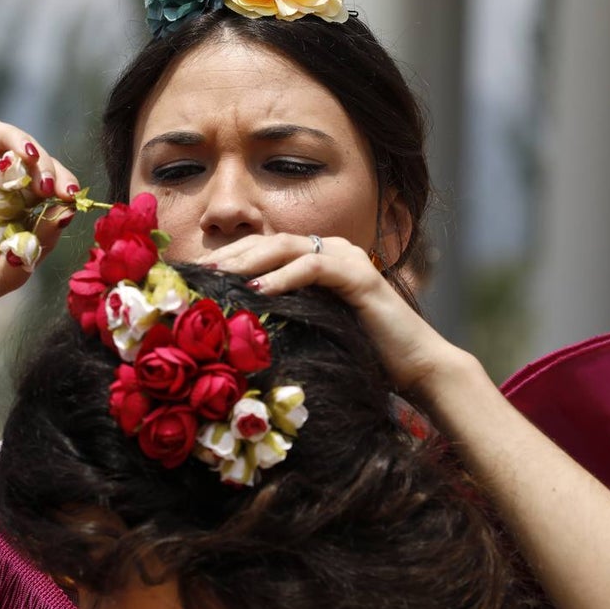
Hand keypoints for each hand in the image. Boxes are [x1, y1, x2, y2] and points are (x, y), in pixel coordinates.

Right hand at [0, 72, 79, 353]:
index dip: (61, 179)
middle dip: (44, 163)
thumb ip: (40, 241)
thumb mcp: (12, 269)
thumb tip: (67, 210)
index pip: (43, 177)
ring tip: (29, 157)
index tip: (72, 195)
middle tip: (52, 184)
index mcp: (9, 206)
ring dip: (15, 139)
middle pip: (21, 153)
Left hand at [199, 234, 464, 392]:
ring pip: (288, 246)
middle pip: (269, 241)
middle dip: (231, 255)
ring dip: (249, 261)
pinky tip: (260, 292)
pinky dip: (284, 277)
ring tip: (219, 277)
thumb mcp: (307, 328)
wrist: (414, 367)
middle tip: (198, 272)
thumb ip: (278, 315)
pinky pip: (315, 268)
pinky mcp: (361, 276)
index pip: (262, 247)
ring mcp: (347, 258)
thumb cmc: (358, 353)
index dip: (228, 258)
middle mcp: (331, 249)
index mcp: (315, 257)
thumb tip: (228, 326)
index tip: (195, 275)